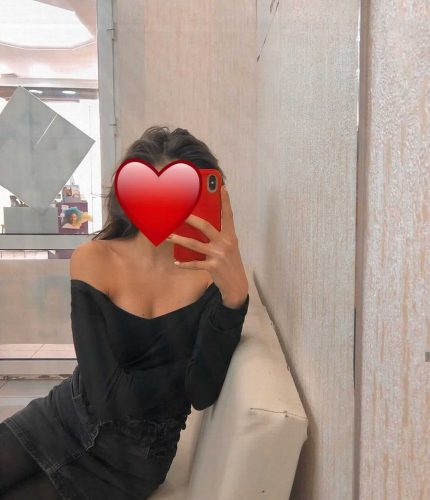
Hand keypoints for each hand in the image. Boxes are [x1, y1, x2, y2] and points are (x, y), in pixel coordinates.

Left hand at [165, 185, 247, 307]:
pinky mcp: (214, 267)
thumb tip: (200, 224)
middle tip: (178, 212)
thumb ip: (219, 236)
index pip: (228, 215)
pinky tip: (176, 261)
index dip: (226, 201)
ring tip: (168, 236)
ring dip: (179, 240)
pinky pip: (195, 264)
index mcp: (230, 236)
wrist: (237, 286)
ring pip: (195, 244)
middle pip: (206, 226)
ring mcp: (219, 255)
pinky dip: (185, 263)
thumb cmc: (229, 263)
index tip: (222, 187)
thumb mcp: (228, 247)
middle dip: (190, 218)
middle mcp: (226, 243)